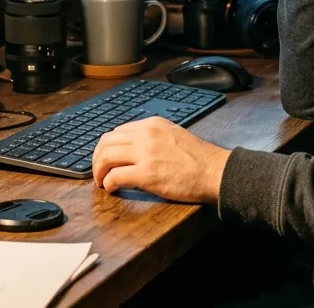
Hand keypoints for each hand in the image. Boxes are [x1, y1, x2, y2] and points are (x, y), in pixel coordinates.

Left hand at [91, 117, 229, 203]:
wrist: (215, 171)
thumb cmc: (200, 159)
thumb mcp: (174, 135)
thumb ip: (154, 137)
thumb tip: (136, 149)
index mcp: (152, 124)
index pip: (118, 131)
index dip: (108, 147)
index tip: (107, 159)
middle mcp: (146, 134)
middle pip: (106, 142)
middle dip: (97, 159)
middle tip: (98, 172)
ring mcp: (145, 153)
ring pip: (106, 157)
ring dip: (98, 171)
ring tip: (102, 182)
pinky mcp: (146, 173)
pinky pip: (115, 176)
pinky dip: (109, 183)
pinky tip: (112, 189)